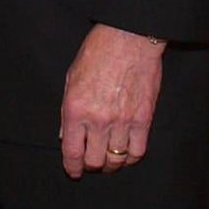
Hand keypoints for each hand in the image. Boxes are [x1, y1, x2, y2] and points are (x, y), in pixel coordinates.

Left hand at [59, 23, 164, 177]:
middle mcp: (98, 120)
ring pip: (116, 160)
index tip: (73, 171)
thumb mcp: (71, 77)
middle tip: (91, 162)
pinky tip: (126, 152)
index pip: (72, 152)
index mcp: (76, 109)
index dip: (72, 167)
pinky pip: (138, 151)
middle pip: (95, 161)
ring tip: (108, 159)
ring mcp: (122, 121)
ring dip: (110, 163)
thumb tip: (65, 136)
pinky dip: (131, 157)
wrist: (128, 37)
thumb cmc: (97, 52)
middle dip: (91, 165)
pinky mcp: (143, 119)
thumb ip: (67, 110)